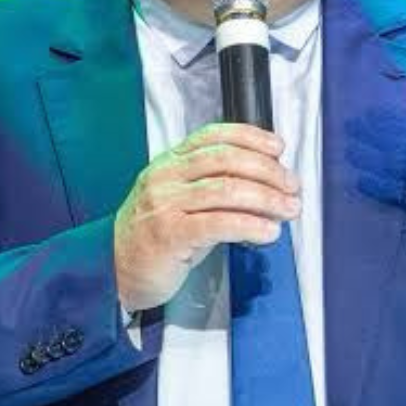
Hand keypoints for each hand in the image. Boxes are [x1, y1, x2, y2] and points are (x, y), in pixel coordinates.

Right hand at [113, 122, 300, 311]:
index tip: (277, 147)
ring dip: (267, 198)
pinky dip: (250, 225)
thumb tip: (263, 182)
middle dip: (268, 171)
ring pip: (227, 190)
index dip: (250, 136)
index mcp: (169, 163)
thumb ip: (213, 187)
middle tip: (292, 186)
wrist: (113, 269)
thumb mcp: (179, 201)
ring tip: (288, 209)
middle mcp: (166, 178)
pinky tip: (268, 232)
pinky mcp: (169, 234)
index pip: (213, 136)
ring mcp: (165, 205)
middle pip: (226, 160)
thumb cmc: (153, 236)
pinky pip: (219, 223)